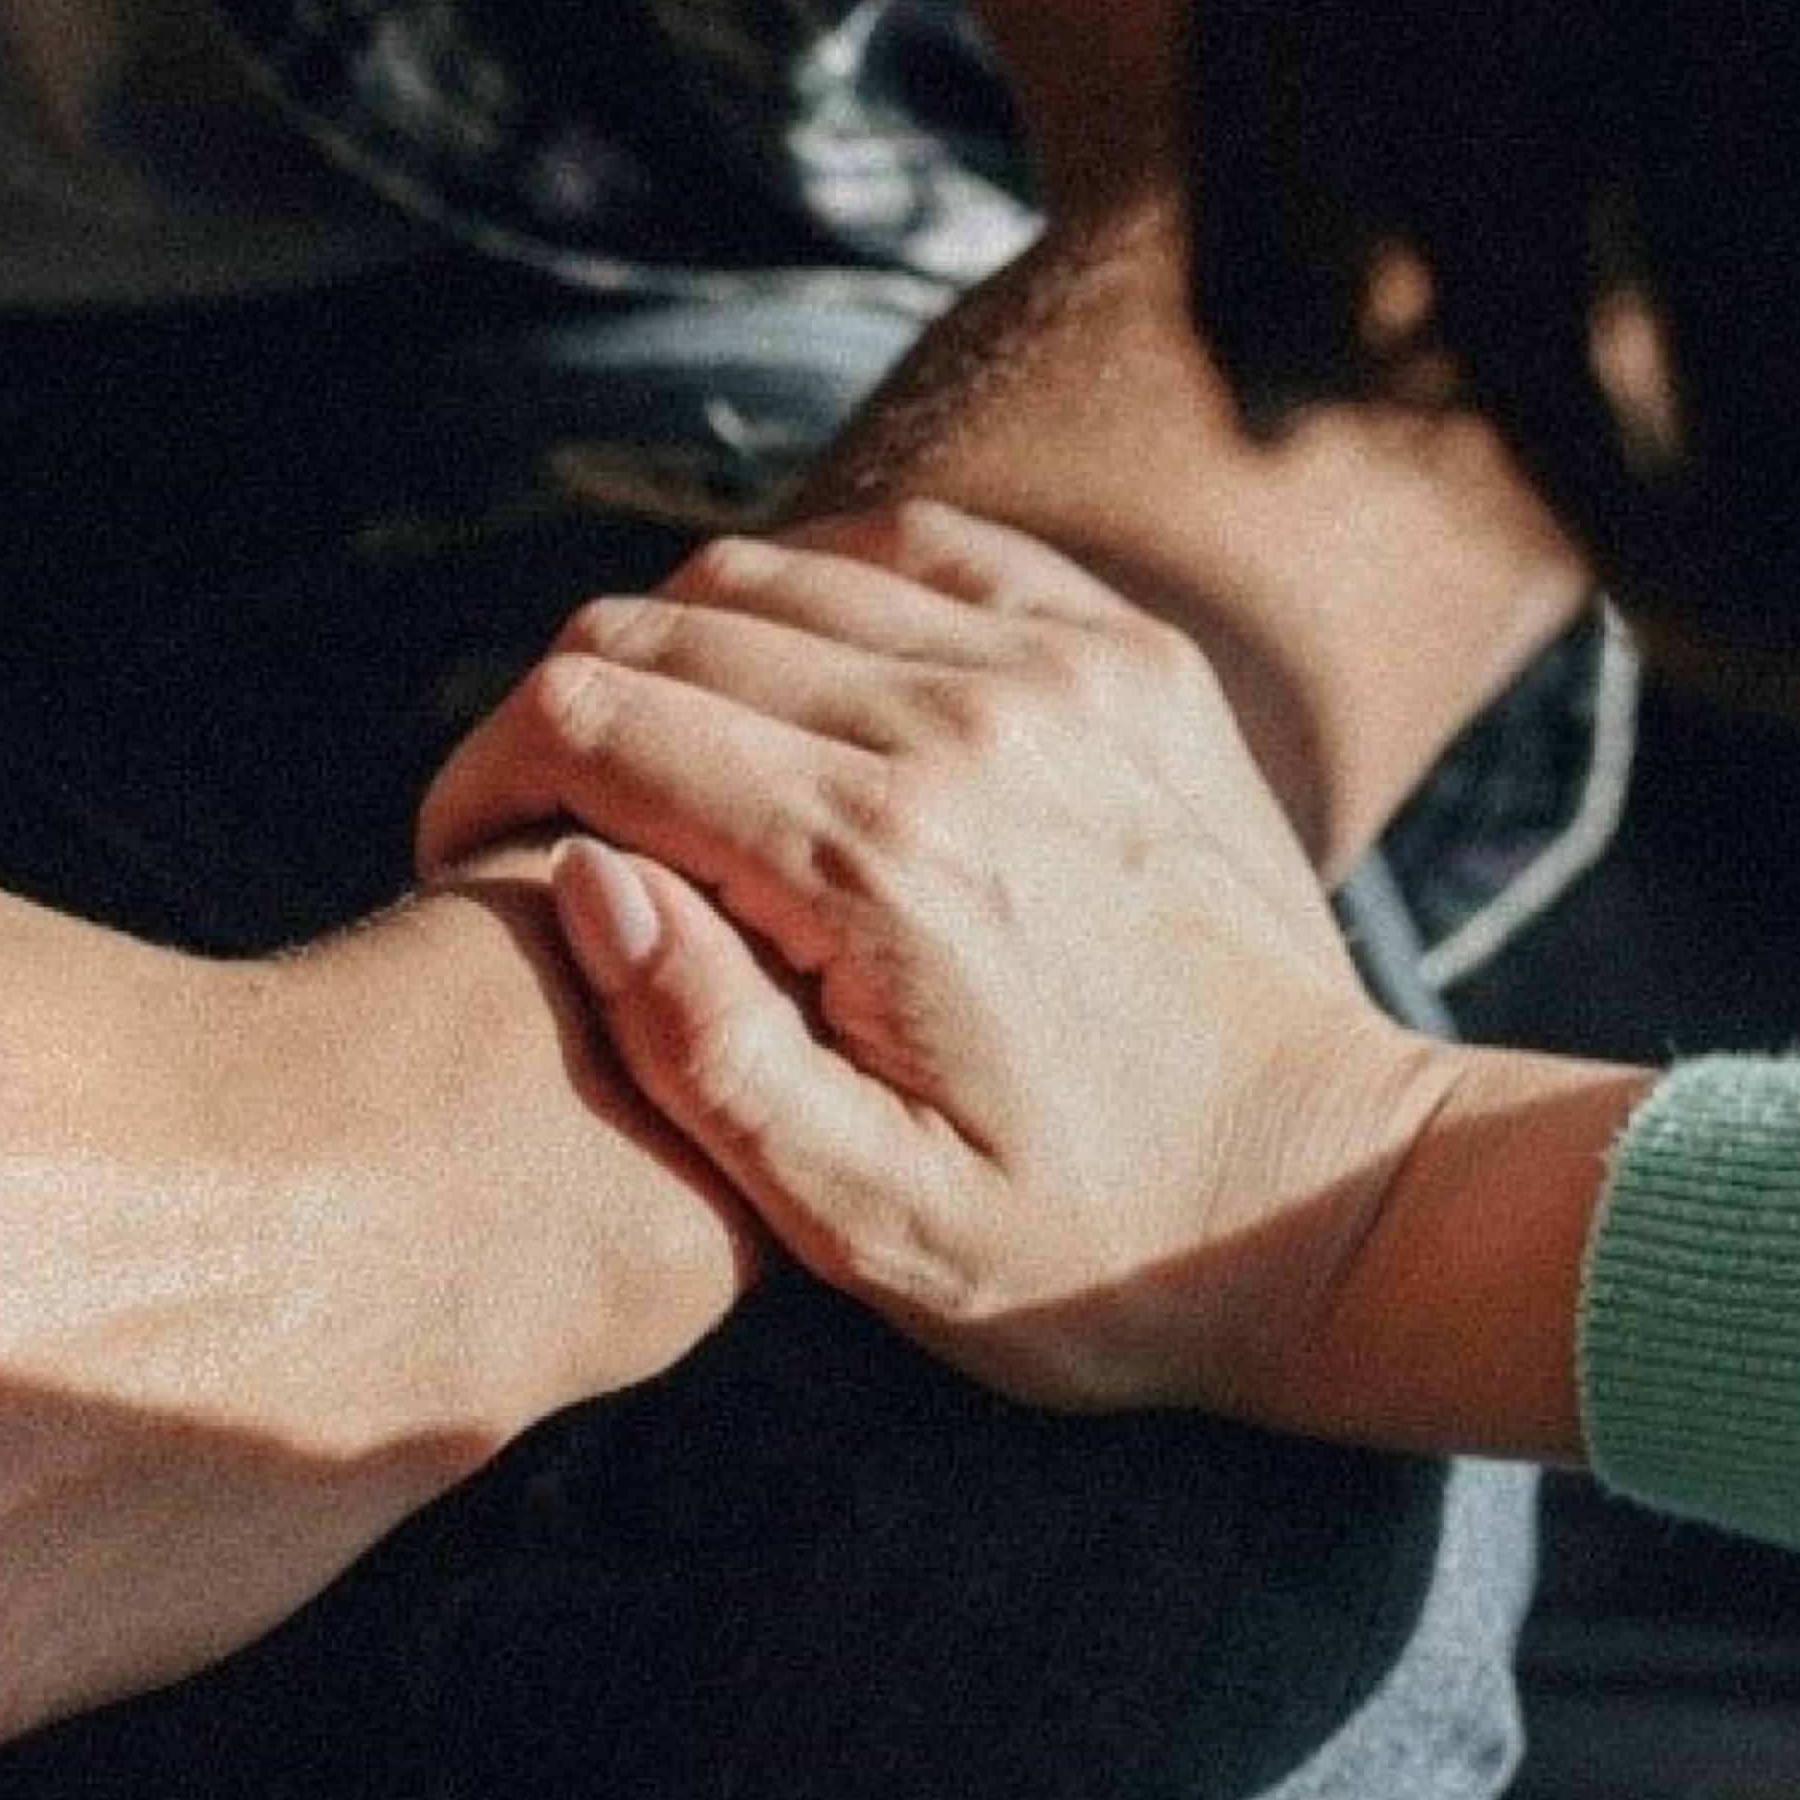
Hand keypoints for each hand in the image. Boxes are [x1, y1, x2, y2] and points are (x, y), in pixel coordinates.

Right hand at [416, 503, 1452, 1417]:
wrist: (1334, 1197)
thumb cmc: (1085, 1252)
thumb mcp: (868, 1222)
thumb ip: (703, 1051)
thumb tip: (586, 877)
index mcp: (874, 862)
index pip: (592, 722)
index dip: (483, 775)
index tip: (465, 861)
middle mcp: (962, 723)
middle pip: (661, 627)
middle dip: (559, 716)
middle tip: (544, 828)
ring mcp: (1056, 666)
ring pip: (770, 572)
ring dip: (677, 656)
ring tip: (662, 777)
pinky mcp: (1121, 652)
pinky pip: (914, 547)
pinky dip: (817, 593)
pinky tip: (796, 697)